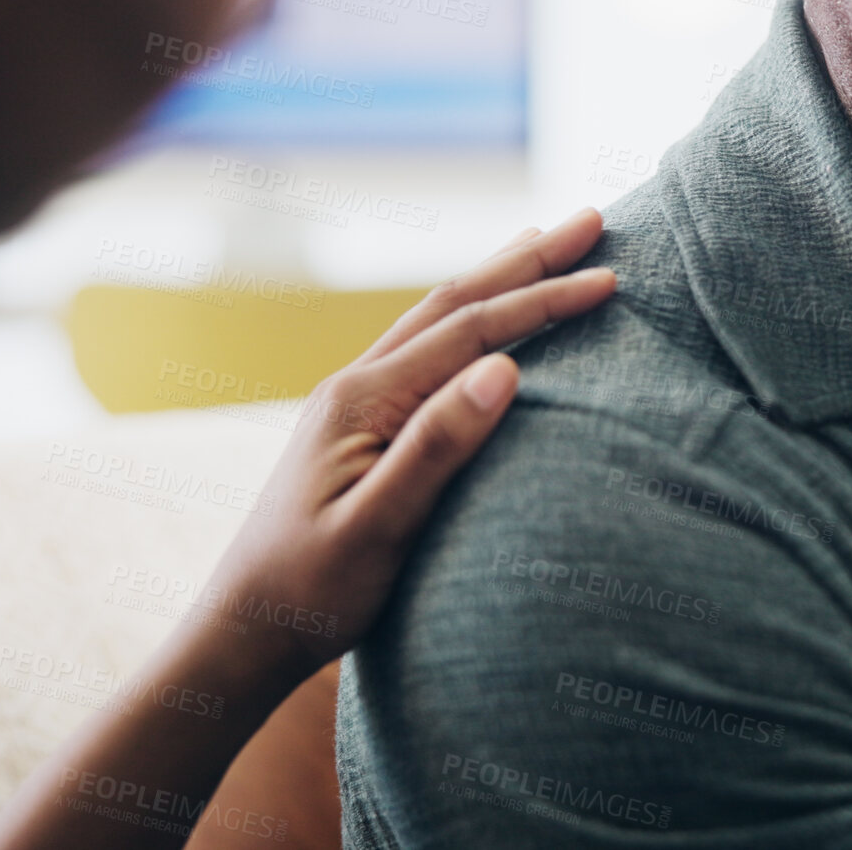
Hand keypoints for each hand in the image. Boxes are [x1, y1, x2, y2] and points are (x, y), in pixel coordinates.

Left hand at [194, 208, 614, 686]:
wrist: (244, 630)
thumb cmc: (312, 593)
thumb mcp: (379, 529)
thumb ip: (437, 448)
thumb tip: (503, 368)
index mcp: (365, 401)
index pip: (471, 331)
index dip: (542, 301)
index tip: (607, 278)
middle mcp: (357, 386)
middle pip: (455, 302)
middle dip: (527, 260)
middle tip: (592, 220)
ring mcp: (355, 404)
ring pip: (438, 318)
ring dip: (498, 278)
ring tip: (544, 243)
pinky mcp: (360, 427)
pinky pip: (426, 350)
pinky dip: (471, 318)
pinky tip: (485, 321)